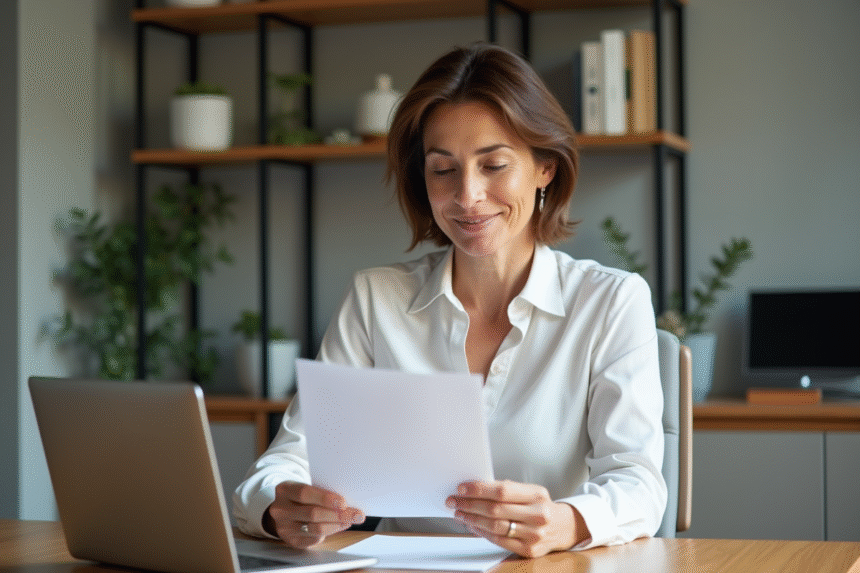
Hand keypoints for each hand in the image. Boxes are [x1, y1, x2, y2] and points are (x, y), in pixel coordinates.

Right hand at [264, 481, 364, 547]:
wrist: (284, 510)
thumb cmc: (301, 497)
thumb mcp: (305, 487)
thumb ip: (320, 492)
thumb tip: (346, 501)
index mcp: (284, 490)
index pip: (305, 493)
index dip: (325, 498)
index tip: (344, 502)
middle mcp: (280, 509)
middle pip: (312, 513)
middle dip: (338, 515)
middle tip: (356, 514)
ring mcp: (284, 527)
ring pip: (315, 528)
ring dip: (337, 525)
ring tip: (350, 520)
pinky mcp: (290, 540)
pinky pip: (313, 539)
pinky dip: (329, 533)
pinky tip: (338, 526)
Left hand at [445, 480, 588, 557]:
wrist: (563, 528)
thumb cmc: (541, 507)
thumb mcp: (531, 492)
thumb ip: (508, 490)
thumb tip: (476, 489)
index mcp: (537, 495)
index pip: (502, 490)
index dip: (479, 489)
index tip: (462, 488)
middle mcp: (537, 515)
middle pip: (496, 509)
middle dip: (470, 504)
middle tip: (454, 501)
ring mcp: (534, 535)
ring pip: (495, 526)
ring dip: (472, 519)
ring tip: (460, 513)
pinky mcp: (528, 550)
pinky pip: (499, 541)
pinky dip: (482, 533)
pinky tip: (472, 526)